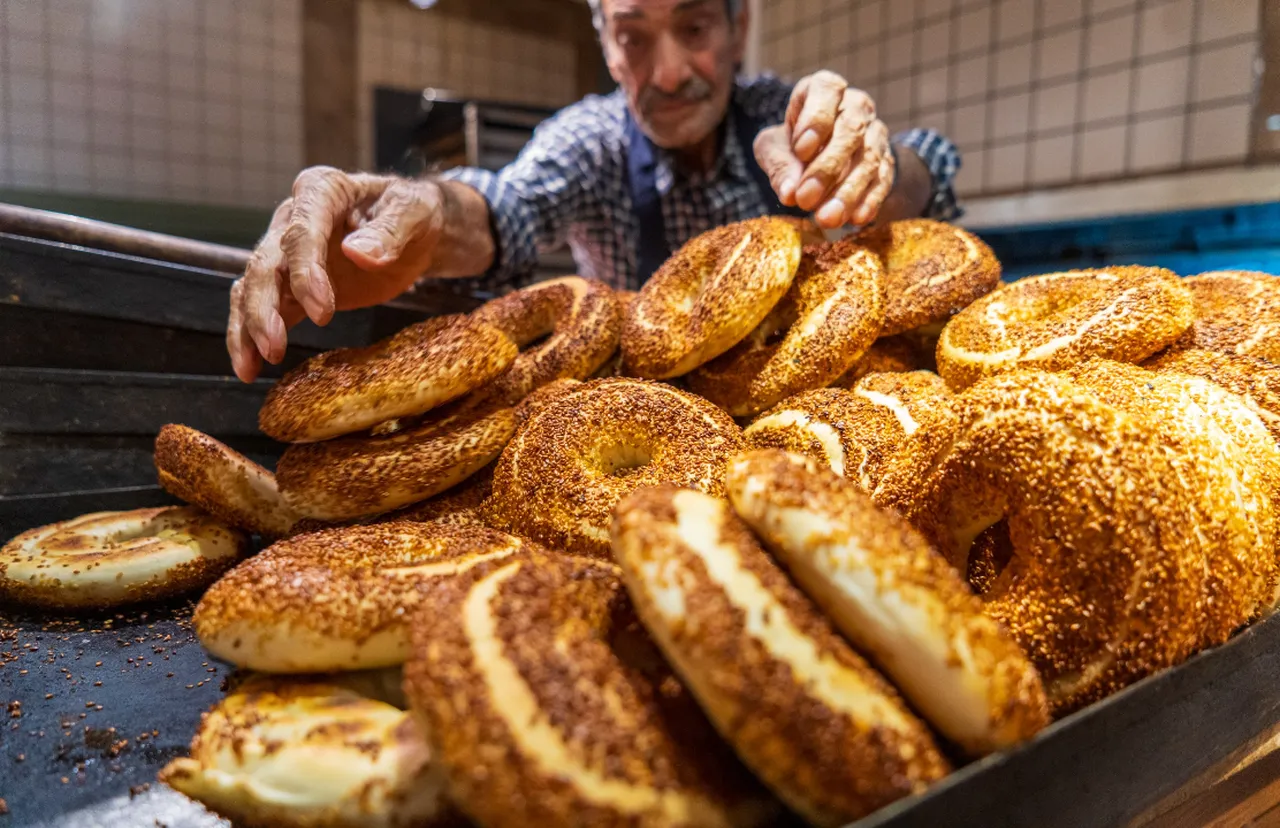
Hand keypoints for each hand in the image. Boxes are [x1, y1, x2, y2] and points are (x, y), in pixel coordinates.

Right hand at [227, 167, 447, 381]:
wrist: (416, 231)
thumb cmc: (414, 213)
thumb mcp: (415, 212)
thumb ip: (390, 230)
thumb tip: (357, 253)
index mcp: (322, 191)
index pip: (301, 230)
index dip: (305, 272)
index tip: (322, 312)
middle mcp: (293, 219)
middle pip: (265, 263)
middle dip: (264, 307)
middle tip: (275, 347)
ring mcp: (288, 254)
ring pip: (253, 288)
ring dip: (248, 327)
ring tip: (251, 366)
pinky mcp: (292, 286)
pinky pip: (263, 309)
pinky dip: (251, 337)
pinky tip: (251, 366)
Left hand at [754, 70, 894, 229]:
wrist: (823, 161)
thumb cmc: (793, 146)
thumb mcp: (773, 149)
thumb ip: (778, 165)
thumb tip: (789, 193)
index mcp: (824, 90)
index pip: (827, 89)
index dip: (816, 118)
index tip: (800, 150)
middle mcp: (855, 107)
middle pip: (851, 129)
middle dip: (827, 168)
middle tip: (805, 199)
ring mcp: (875, 134)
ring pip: (869, 158)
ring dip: (847, 192)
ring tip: (827, 218)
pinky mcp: (887, 163)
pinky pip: (884, 180)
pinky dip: (870, 200)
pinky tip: (856, 219)